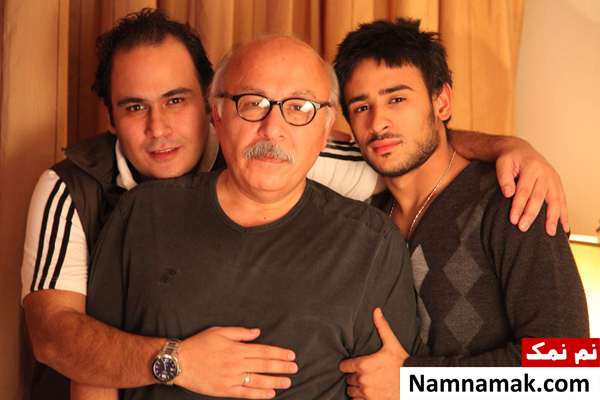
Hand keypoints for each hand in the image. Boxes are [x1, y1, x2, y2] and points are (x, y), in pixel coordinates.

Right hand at [175, 327, 296, 398]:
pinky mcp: (225, 390)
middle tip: (294, 368)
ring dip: (275, 381)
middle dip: (281, 366)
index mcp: (237, 348)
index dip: (279, 353)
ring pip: (258, 380)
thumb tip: (257, 332)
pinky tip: (270, 394)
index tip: (291, 355)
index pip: (264, 351)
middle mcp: (237, 363)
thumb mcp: (219, 331)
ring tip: (288, 382)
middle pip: (264, 365)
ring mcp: (231, 378)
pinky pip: (245, 393)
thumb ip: (240, 332)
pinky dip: (259, 394)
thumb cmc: (199, 344)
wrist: (179, 362)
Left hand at [339, 308, 407, 398]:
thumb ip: (381, 327)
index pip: (343, 366)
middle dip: (354, 376)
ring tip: (366, 382)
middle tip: (363, 373)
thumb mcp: (391, 344)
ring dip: (356, 387)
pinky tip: (368, 392)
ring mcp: (367, 393)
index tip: (353, 364)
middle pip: (348, 379)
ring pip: (351, 391)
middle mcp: (363, 380)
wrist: (413, 384)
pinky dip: (360, 398)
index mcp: (364, 364)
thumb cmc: (402, 363)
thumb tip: (376, 310)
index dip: (348, 364)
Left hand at [495, 138, 568, 235]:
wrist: (520, 150)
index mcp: (532, 167)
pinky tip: (564, 227)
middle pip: (539, 197)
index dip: (518, 206)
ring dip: (553, 217)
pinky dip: (564, 214)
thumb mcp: (502, 163)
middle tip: (523, 228)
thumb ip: (504, 178)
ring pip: (555, 200)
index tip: (513, 219)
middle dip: (531, 214)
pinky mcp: (557, 184)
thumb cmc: (509, 159)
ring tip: (550, 232)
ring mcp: (553, 179)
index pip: (524, 190)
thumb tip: (508, 194)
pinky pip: (562, 200)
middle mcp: (545, 173)